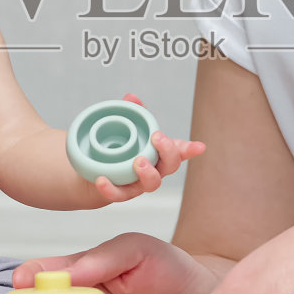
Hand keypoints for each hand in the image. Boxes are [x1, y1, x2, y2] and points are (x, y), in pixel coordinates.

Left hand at [91, 93, 205, 202]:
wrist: (93, 174)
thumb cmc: (118, 150)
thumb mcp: (126, 129)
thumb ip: (132, 113)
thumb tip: (131, 98)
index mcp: (158, 153)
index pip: (178, 150)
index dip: (190, 149)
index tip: (199, 146)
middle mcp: (154, 170)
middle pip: (170, 166)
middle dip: (168, 151)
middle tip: (157, 138)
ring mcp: (139, 184)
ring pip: (152, 184)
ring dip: (148, 173)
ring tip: (138, 161)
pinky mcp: (121, 193)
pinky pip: (119, 195)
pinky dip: (111, 188)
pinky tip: (102, 179)